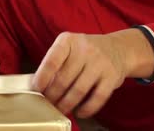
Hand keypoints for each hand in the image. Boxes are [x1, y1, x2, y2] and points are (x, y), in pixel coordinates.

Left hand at [32, 30, 153, 117]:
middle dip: (53, 95)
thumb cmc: (85, 51)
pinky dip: (87, 108)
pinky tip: (79, 112)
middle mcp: (85, 49)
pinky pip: (97, 97)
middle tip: (47, 105)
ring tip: (60, 110)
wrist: (118, 48)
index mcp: (68, 40)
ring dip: (67, 104)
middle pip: (64, 79)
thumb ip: (55, 63)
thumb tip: (38, 86)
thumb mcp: (69, 48)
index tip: (35, 90)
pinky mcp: (112, 76)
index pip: (52, 61)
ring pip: (79, 90)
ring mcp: (100, 62)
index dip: (42, 78)